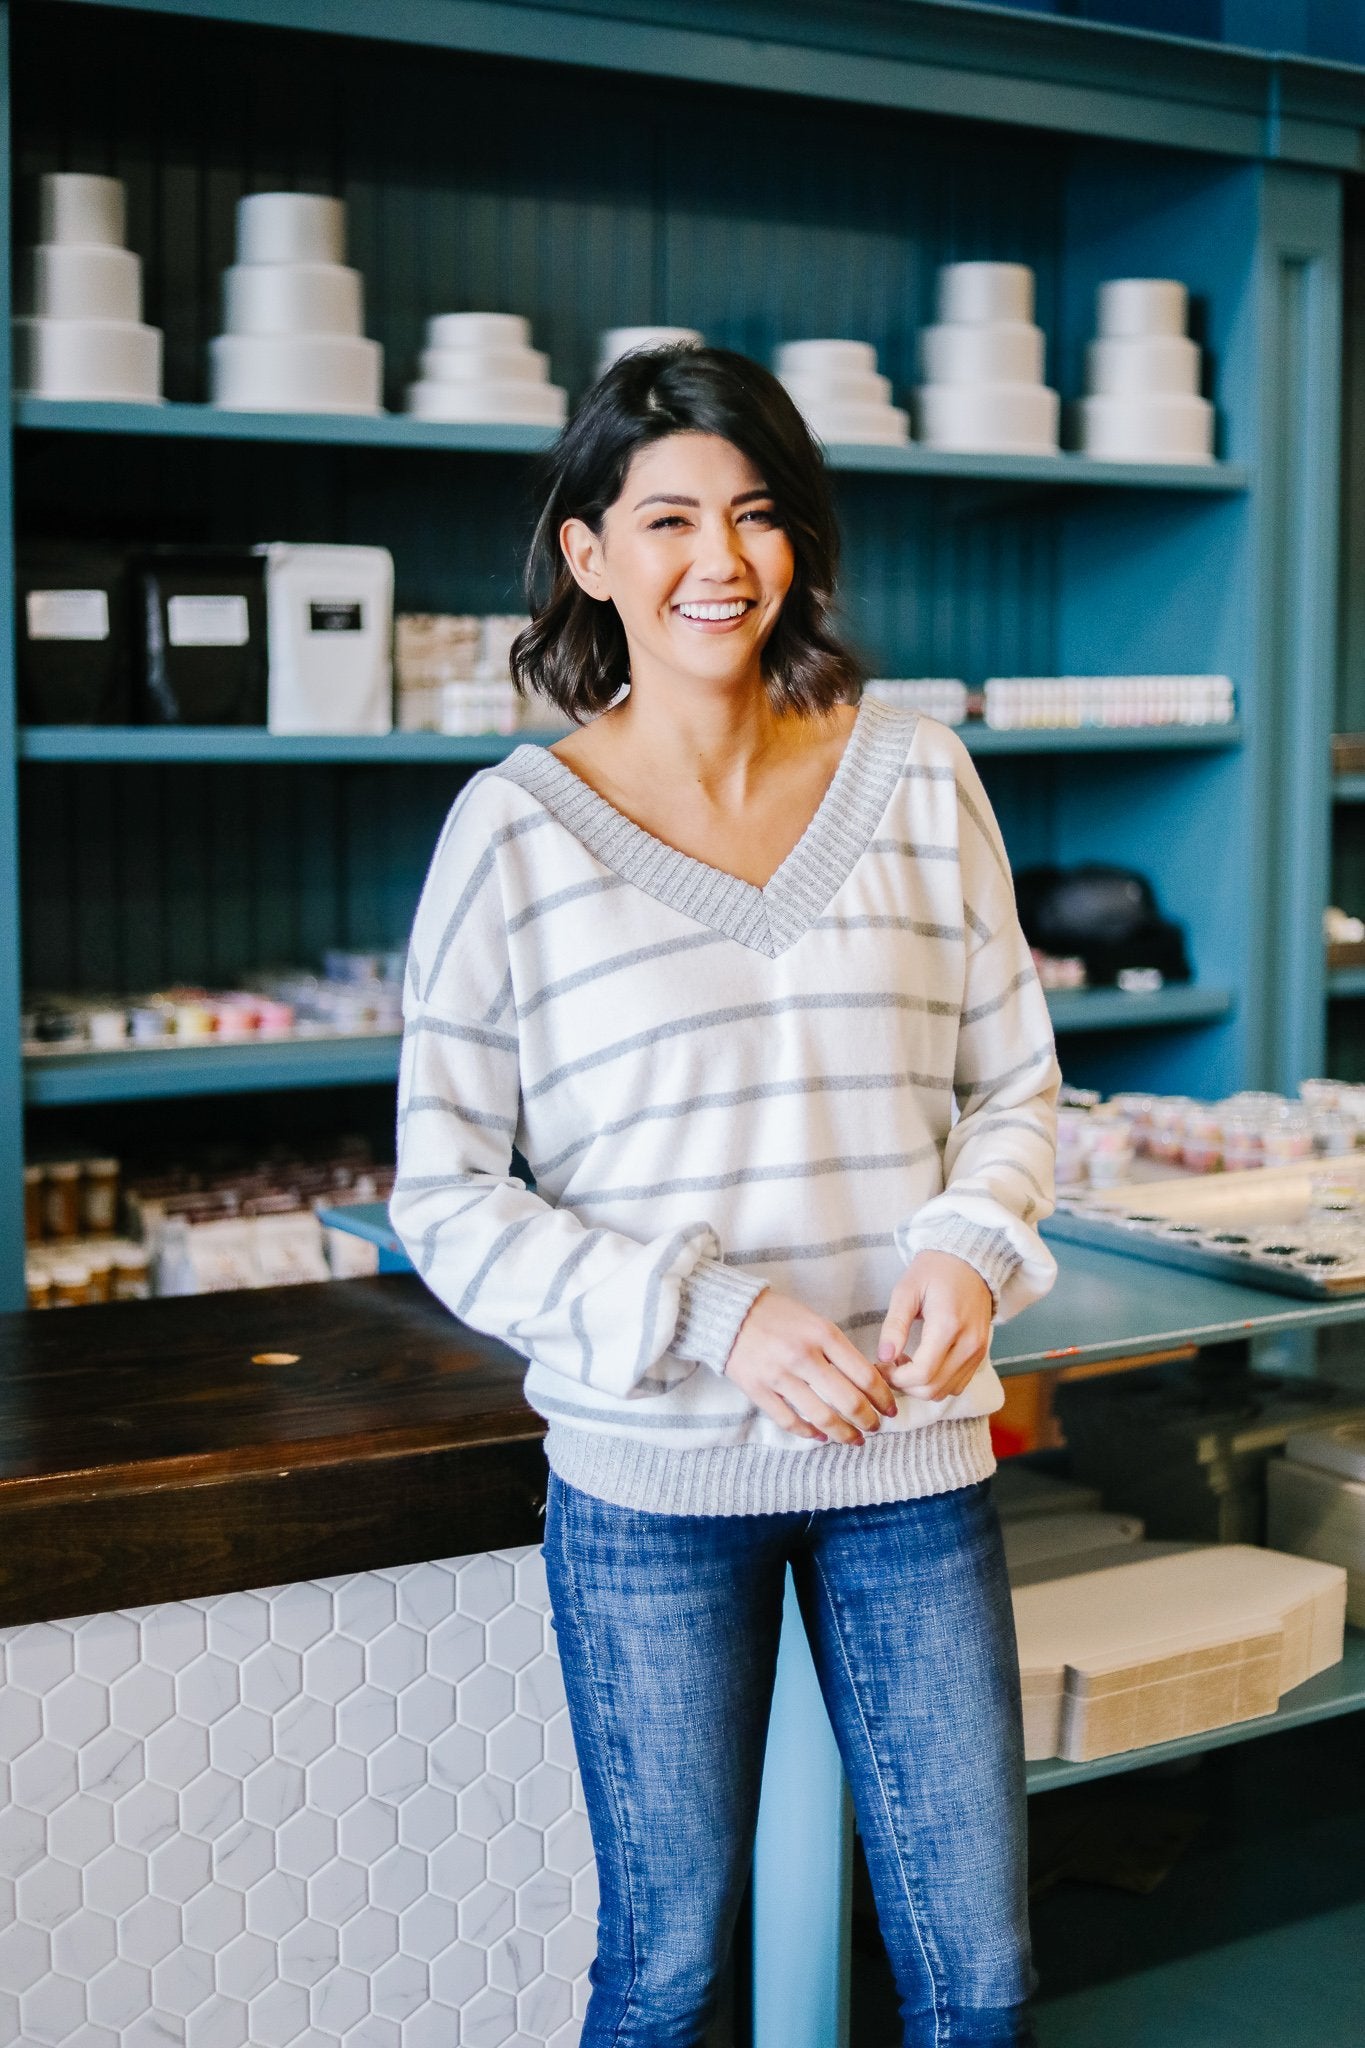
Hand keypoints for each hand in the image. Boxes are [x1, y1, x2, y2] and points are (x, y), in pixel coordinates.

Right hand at [725, 1288, 898, 1445]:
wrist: (729, 1312)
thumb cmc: (777, 1315)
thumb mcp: (814, 1321)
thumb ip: (838, 1349)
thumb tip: (867, 1382)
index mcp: (822, 1334)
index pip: (864, 1374)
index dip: (883, 1397)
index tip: (890, 1408)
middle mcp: (803, 1355)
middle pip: (848, 1400)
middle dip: (868, 1420)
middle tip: (876, 1427)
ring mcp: (779, 1375)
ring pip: (821, 1416)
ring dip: (843, 1433)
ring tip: (854, 1439)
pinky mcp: (757, 1389)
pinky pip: (789, 1421)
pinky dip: (808, 1432)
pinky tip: (820, 1436)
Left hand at [876, 1252, 993, 1402]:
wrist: (970, 1261)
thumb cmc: (934, 1271)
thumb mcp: (906, 1291)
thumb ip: (895, 1325)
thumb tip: (883, 1357)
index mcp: (948, 1325)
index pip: (921, 1373)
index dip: (895, 1378)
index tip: (881, 1364)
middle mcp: (969, 1344)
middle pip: (932, 1389)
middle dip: (905, 1385)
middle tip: (889, 1366)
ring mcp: (978, 1352)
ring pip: (946, 1392)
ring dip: (920, 1387)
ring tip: (905, 1364)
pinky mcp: (981, 1355)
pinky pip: (957, 1385)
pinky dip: (937, 1383)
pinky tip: (924, 1363)